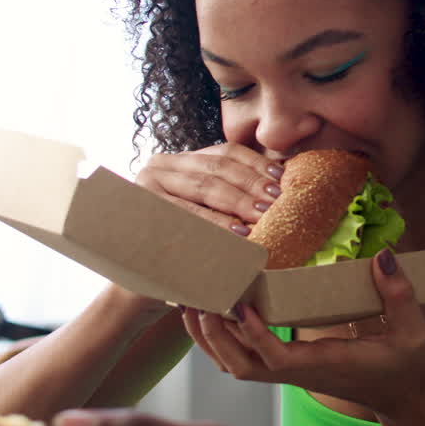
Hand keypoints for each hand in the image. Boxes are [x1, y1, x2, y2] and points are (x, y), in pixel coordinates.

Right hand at [135, 143, 283, 236]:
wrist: (145, 273)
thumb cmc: (184, 238)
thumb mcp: (205, 206)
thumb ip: (230, 189)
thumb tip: (278, 179)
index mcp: (179, 160)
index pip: (225, 152)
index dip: (255, 163)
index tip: (281, 178)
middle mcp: (160, 165)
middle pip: (217, 168)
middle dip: (251, 183)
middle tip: (277, 199)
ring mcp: (148, 185)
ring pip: (205, 187)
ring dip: (238, 201)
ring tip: (263, 214)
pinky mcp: (143, 209)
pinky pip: (189, 214)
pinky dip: (217, 222)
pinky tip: (239, 232)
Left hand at [184, 249, 424, 420]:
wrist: (404, 400)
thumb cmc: (408, 368)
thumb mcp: (412, 331)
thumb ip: (399, 294)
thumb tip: (383, 257)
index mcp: (324, 366)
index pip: (277, 358)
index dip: (254, 335)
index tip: (239, 306)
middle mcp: (300, 373)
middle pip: (242, 365)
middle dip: (214, 335)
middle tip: (197, 297)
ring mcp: (293, 374)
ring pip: (237, 366)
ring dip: (211, 339)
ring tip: (192, 303)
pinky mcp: (291, 369)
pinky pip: (246, 360)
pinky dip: (223, 342)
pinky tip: (214, 317)